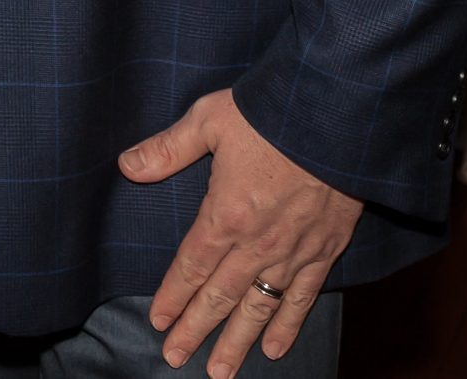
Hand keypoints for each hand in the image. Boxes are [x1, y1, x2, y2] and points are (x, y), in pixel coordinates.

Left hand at [121, 89, 362, 374]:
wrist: (338, 115)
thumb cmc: (272, 113)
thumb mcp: (209, 119)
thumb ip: (168, 149)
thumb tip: (127, 165)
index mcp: (226, 214)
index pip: (192, 266)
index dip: (173, 296)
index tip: (158, 320)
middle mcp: (259, 243)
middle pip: (221, 296)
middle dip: (196, 329)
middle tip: (176, 358)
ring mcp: (294, 251)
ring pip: (260, 308)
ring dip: (238, 341)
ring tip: (219, 371)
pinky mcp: (326, 250)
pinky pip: (303, 297)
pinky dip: (288, 325)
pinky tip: (275, 348)